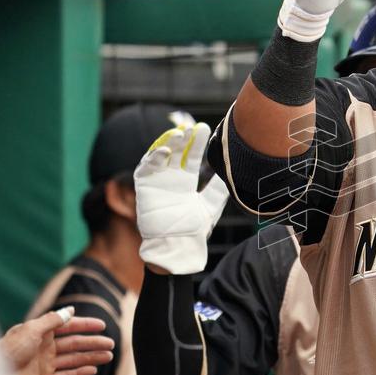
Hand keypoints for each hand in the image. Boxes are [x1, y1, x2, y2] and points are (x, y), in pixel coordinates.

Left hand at [0, 307, 114, 374]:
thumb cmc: (8, 349)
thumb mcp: (31, 329)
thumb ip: (53, 320)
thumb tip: (70, 310)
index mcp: (41, 333)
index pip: (68, 327)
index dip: (85, 325)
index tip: (102, 325)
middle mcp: (45, 347)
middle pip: (74, 344)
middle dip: (93, 343)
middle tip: (112, 343)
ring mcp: (45, 364)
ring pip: (74, 359)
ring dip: (91, 357)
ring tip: (109, 356)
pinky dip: (80, 373)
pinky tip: (93, 370)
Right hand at [134, 123, 226, 273]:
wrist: (178, 247)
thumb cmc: (194, 231)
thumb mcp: (211, 206)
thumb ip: (218, 189)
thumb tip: (231, 171)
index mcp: (185, 182)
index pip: (190, 156)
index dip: (196, 143)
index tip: (204, 128)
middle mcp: (170, 179)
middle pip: (176, 152)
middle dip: (183, 139)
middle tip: (192, 127)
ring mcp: (156, 182)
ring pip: (160, 156)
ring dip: (168, 143)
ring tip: (179, 133)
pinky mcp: (144, 188)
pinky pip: (145, 168)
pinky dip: (153, 157)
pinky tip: (165, 150)